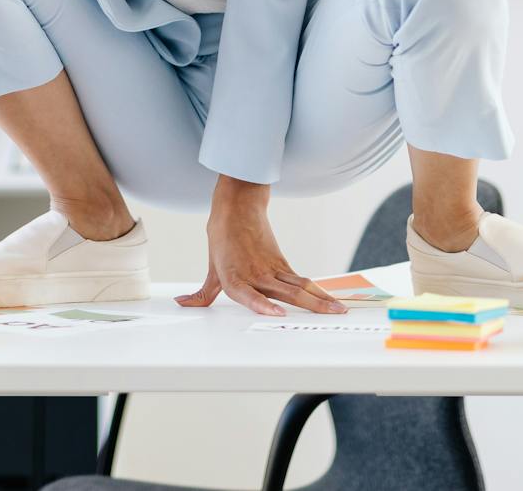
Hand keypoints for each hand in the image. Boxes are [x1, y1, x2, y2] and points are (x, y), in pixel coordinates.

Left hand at [176, 176, 346, 315]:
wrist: (238, 207)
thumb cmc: (223, 237)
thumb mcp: (211, 268)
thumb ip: (203, 294)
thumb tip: (183, 304)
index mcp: (234, 278)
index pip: (249, 295)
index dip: (263, 305)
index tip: (278, 313)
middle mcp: (256, 275)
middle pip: (288, 293)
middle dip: (312, 306)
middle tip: (332, 315)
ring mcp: (272, 269)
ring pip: (300, 287)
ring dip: (321, 299)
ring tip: (339, 310)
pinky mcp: (282, 263)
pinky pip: (301, 280)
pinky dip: (316, 291)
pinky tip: (329, 300)